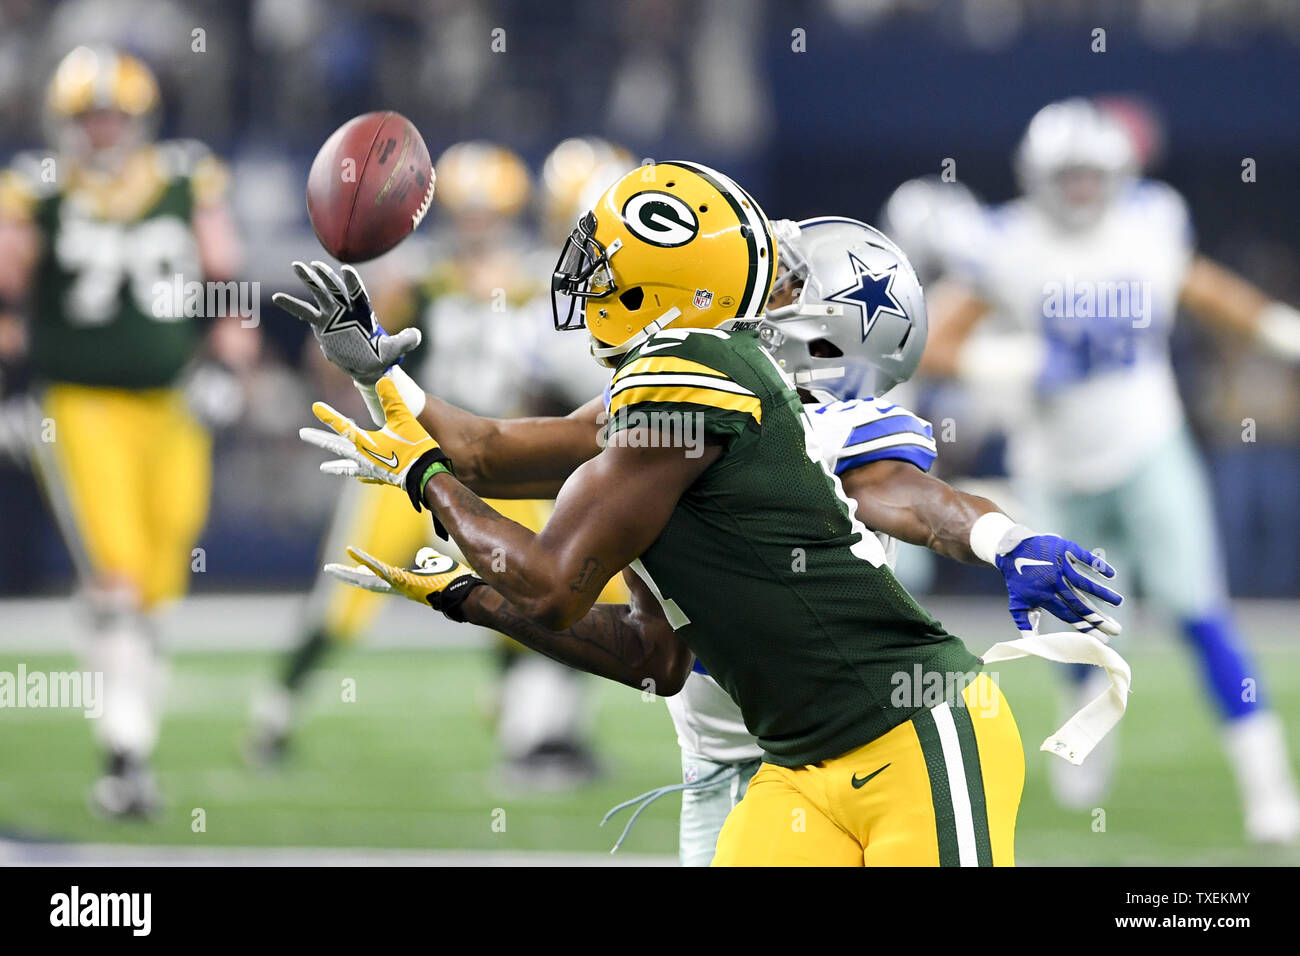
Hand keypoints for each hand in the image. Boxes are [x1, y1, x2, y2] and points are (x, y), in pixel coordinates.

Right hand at [272, 260, 420, 384]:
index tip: (346, 270)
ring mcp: (333, 315)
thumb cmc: (381, 355)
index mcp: (364, 311)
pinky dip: (292, 305)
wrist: (366, 365)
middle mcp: (348, 309)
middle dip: (326, 277)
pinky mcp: (321, 324)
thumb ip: (406, 340)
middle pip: (336, 289)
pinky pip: (305, 312)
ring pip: (319, 294)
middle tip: (314, 264)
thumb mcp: (395, 349)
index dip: (353, 282)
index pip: (358, 293)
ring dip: (309, 281)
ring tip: (297, 266)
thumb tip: (417, 335)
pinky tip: (277, 297)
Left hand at [300, 377, 452, 511]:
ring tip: (323, 467)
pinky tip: (358, 477)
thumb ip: (392, 400)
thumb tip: (383, 379)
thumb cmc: (415, 447)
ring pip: (347, 467)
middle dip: (319, 439)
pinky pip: (365, 476)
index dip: (329, 416)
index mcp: (365, 443)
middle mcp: (363, 458)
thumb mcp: (404, 420)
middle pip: (337, 446)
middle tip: (302, 434)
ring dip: (335, 465)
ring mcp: (371, 470)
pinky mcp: (382, 477)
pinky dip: (358, 474)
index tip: (315, 407)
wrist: (427, 476)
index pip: (343, 426)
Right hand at [325, 546, 484, 619]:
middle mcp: (399, 587)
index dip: (365, 569)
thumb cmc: (453, 581)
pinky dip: (367, 563)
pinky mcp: (402, 582)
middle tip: (329, 570)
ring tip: (333, 568)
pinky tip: (355, 556)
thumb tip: (422, 556)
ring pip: (370, 578)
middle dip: (348, 576)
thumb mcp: (437, 566)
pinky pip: (381, 571)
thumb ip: (428, 560)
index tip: (352, 562)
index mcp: (405, 583)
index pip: (379, 575)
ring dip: (351, 573)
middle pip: (368, 581)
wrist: (462, 593)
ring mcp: (399, 586)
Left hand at [994, 530, 1122, 637]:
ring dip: (1102, 592)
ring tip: (1119, 603)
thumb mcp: (1017, 603)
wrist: (1010, 549)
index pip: (1068, 615)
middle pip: (1079, 603)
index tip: (1103, 639)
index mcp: (1043, 596)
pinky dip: (1098, 565)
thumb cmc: (1017, 580)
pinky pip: (1084, 558)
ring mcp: (1060, 565)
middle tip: (1117, 629)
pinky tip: (1112, 575)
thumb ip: (1026, 624)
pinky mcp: (1064, 549)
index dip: (1086, 627)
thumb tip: (1031, 646)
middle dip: (1099, 618)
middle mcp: (1053, 582)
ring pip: (1084, 581)